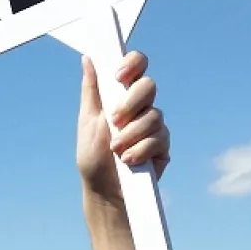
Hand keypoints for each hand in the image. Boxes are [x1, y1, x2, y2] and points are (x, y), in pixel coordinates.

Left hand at [76, 49, 170, 208]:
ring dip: (131, 134)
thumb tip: (88, 58)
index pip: (136, 65)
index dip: (132, 63)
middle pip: (149, 86)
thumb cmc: (93, 157)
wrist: (104, 190)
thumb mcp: (87, 121)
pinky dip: (141, 149)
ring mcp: (154, 125)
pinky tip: (129, 160)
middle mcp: (141, 107)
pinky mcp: (163, 146)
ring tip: (116, 150)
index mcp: (122, 94)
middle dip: (130, 103)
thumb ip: (91, 90)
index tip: (119, 76)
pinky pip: (159, 139)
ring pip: (154, 116)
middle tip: (114, 121)